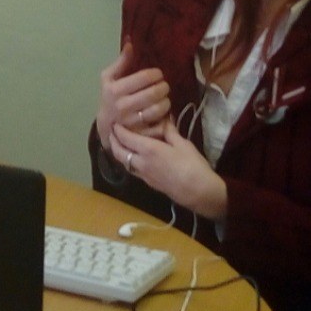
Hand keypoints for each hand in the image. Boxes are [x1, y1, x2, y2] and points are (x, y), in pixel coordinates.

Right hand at [97, 44, 170, 147]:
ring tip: (163, 97)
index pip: (145, 77)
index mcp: (115, 90)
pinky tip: (162, 111)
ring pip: (160, 108)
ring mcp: (132, 121)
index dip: (156, 73)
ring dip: (166, 101)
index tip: (157, 74)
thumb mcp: (108, 78)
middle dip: (163, 86)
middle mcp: (123, 106)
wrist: (106, 125)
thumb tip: (130, 42)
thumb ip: (121, 61)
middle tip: (163, 86)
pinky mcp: (141, 133)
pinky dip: (165, 116)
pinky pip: (161, 123)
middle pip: (155, 92)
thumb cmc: (109, 98)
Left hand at [108, 118, 226, 220]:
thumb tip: (164, 119)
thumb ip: (170, 132)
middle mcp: (141, 163)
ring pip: (124, 162)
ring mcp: (143, 175)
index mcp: (148, 150)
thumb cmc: (192, 165)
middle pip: (119, 152)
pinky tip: (133, 157)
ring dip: (118, 152)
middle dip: (113, 141)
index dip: (118, 130)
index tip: (114, 122)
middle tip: (112, 132)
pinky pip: (132, 169)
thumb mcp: (183, 144)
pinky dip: (127, 161)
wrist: (198, 192)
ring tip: (119, 144)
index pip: (126, 138)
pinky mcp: (148, 183)